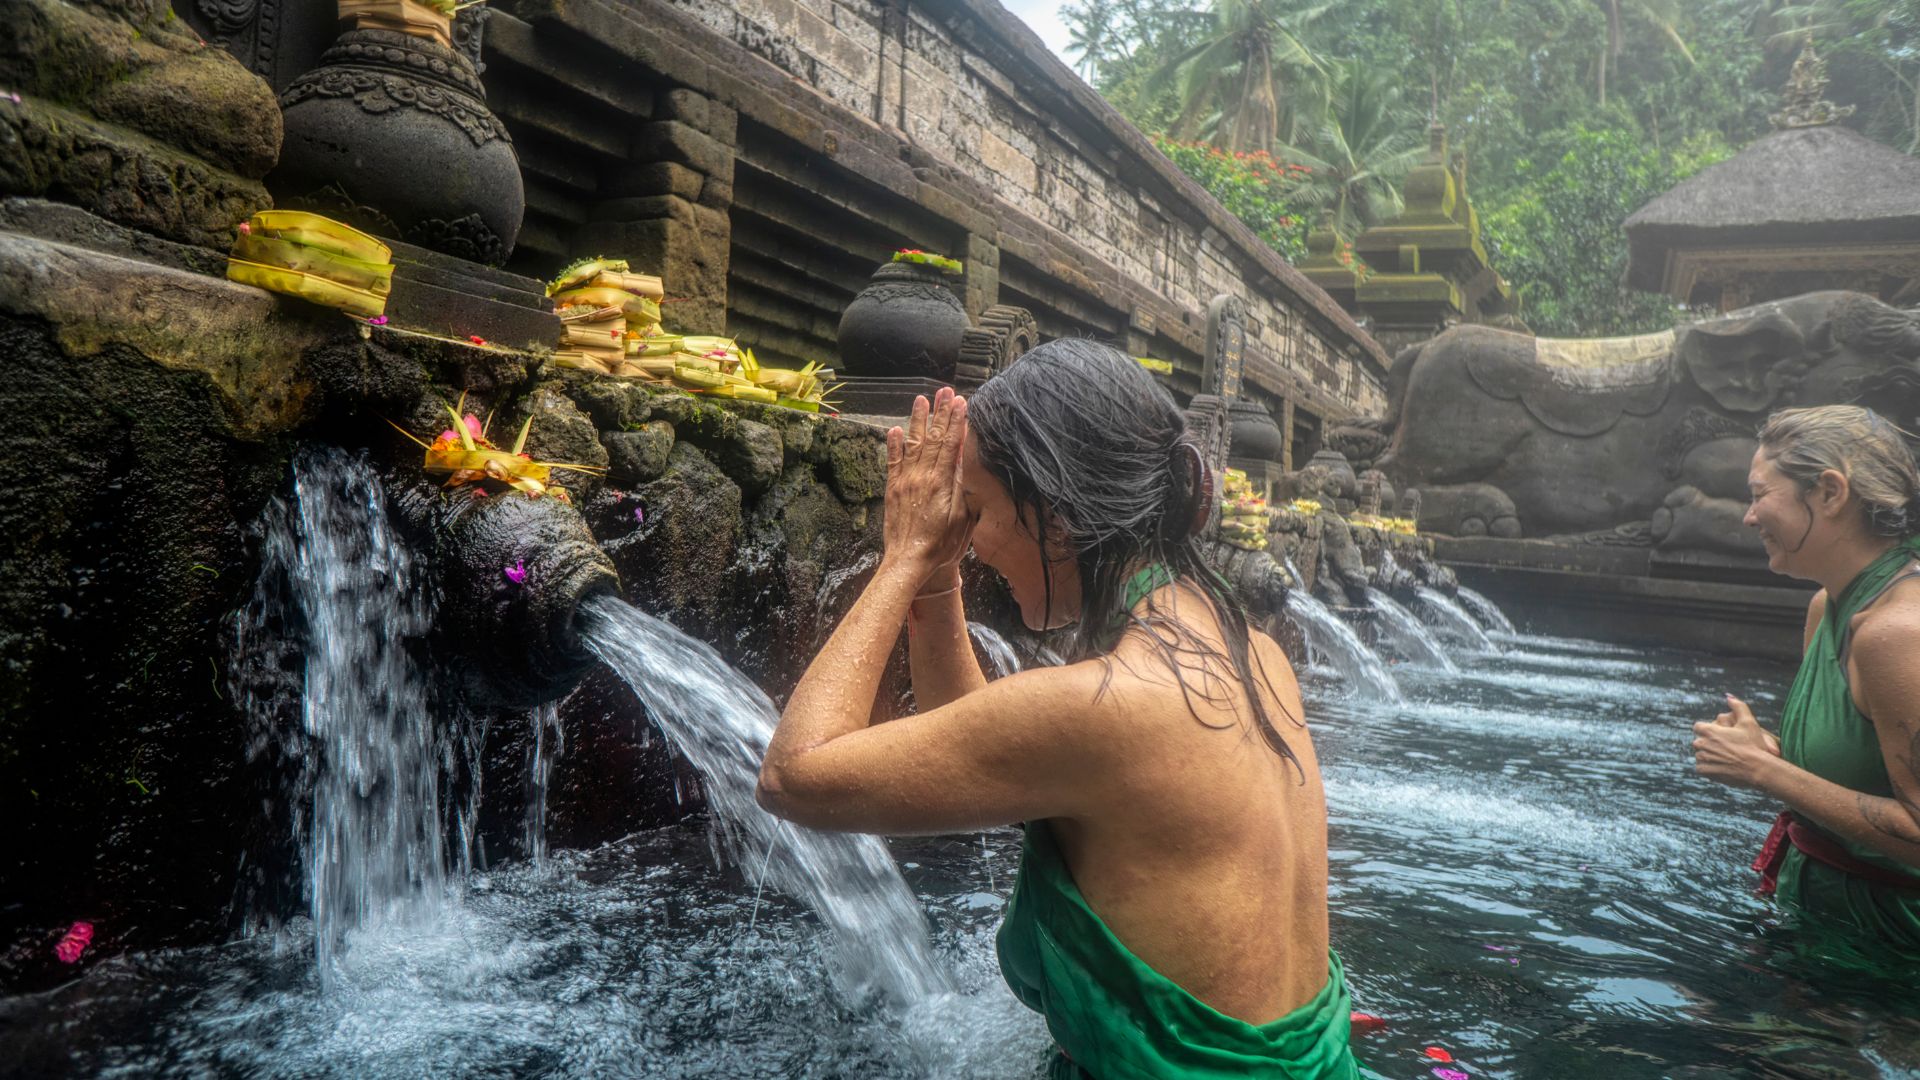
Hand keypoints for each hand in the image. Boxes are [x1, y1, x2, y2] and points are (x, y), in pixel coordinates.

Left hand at [884, 388, 971, 585]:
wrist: (909, 562)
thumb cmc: (941, 546)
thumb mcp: (962, 518)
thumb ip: (962, 487)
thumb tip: (965, 459)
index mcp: (941, 482)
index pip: (951, 444)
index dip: (957, 421)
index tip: (962, 402)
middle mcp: (921, 476)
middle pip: (934, 438)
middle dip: (941, 413)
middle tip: (946, 391)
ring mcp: (905, 481)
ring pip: (913, 444)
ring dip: (918, 420)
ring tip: (922, 399)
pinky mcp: (893, 489)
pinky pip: (893, 461)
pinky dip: (894, 444)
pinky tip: (895, 429)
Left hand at [1693, 694, 1782, 790]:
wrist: (1757, 769)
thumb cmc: (1753, 744)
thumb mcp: (1748, 722)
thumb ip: (1738, 706)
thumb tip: (1729, 696)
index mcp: (1708, 730)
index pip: (1699, 727)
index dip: (1709, 731)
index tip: (1719, 736)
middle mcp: (1700, 743)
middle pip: (1699, 742)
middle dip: (1709, 744)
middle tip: (1725, 749)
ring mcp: (1701, 758)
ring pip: (1701, 755)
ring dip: (1709, 756)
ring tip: (1725, 758)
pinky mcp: (1704, 771)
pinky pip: (1702, 768)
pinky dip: (1710, 768)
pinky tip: (1722, 767)